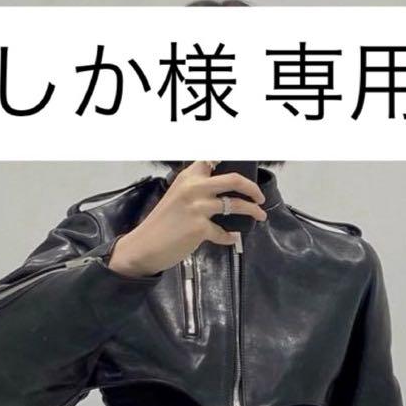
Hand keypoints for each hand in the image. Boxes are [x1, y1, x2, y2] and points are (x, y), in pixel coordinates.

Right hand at [107, 160, 266, 277]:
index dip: (231, 158)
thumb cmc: (160, 224)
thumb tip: (221, 192)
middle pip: (234, 180)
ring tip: (260, 216)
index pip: (212, 160)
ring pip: (235, 205)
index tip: (246, 161)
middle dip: (252, 187)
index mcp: (188, 177)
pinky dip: (230, 237)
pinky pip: (224, 232)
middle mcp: (194, 188)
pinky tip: (232, 238)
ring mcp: (198, 208)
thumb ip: (196, 190)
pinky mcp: (200, 228)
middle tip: (259, 196)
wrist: (144, 246)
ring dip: (252, 211)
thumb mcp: (176, 197)